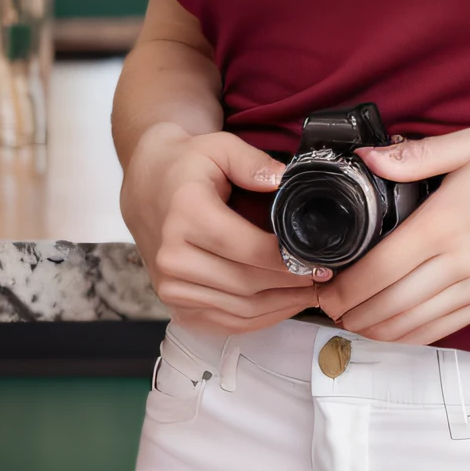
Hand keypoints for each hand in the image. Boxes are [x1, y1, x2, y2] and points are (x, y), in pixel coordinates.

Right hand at [121, 122, 326, 335]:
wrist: (147, 188)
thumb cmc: (187, 167)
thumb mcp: (219, 147)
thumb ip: (253, 162)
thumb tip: (283, 181)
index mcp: (185, 215)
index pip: (247, 249)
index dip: (287, 261)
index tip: (317, 261)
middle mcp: (172, 256)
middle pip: (246, 284)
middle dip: (291, 285)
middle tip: (322, 278)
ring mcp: (170, 286)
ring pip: (240, 309)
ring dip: (280, 306)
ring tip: (309, 292)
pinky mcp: (175, 305)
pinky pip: (225, 323)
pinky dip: (259, 319)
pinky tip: (281, 304)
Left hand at [317, 123, 469, 346]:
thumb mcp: (467, 144)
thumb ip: (411, 156)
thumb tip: (367, 157)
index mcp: (444, 223)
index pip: (378, 271)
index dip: (342, 289)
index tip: (323, 289)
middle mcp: (461, 262)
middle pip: (390, 306)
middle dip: (350, 313)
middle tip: (326, 307)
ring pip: (414, 325)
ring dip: (377, 330)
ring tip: (352, 320)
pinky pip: (445, 329)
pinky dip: (412, 335)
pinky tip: (394, 327)